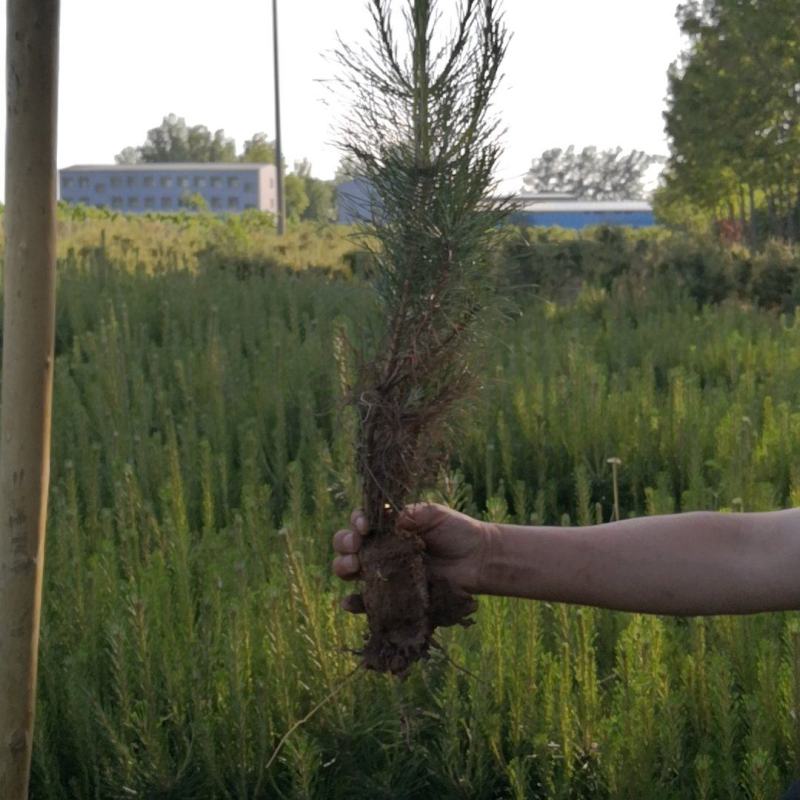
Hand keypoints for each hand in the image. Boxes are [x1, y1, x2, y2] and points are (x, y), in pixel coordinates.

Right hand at [332, 502, 489, 612]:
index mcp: (389, 527)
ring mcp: (386, 574)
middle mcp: (382, 549)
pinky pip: (368, 603)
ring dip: (343, 568)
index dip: (357, 522)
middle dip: (344, 544)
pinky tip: (350, 602)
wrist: (478, 560)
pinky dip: (354, 604)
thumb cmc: (457, 532)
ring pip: (351, 572)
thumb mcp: (432, 514)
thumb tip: (385, 517)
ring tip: (353, 568)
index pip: (362, 522)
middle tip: (355, 547)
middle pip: (349, 546)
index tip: (365, 526)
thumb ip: (409, 514)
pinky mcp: (394, 597)